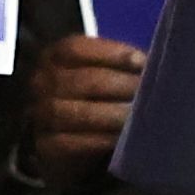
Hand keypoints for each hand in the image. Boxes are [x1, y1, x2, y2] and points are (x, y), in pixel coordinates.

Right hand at [22, 34, 143, 179]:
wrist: (67, 141)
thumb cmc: (92, 98)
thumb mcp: (99, 73)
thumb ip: (117, 66)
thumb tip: (153, 64)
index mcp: (54, 57)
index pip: (75, 48)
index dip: (110, 53)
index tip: (141, 61)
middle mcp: (41, 83)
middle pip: (82, 80)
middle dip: (119, 85)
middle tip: (147, 92)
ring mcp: (41, 115)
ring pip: (77, 112)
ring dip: (112, 114)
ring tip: (137, 116)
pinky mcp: (47, 146)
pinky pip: (73, 143)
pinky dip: (100, 140)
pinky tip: (120, 138)